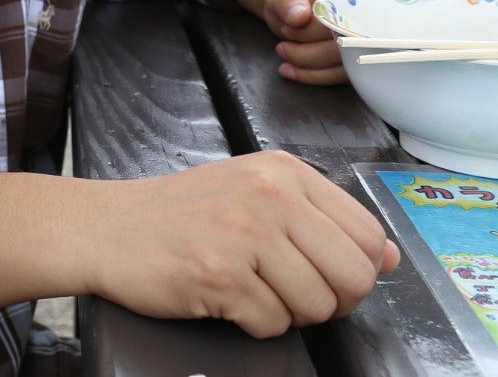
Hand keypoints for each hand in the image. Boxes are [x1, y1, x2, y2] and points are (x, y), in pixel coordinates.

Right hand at [93, 151, 400, 336]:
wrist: (107, 227)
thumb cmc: (182, 215)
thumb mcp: (255, 194)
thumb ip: (321, 220)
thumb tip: (390, 257)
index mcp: (285, 172)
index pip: (367, 234)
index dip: (357, 270)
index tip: (326, 274)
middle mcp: (270, 195)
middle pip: (354, 275)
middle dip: (332, 301)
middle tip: (293, 294)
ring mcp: (245, 234)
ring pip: (316, 306)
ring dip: (289, 314)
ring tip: (252, 290)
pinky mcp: (221, 275)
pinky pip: (273, 325)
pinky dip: (253, 324)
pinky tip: (225, 297)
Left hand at [265, 0, 364, 85]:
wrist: (300, 10)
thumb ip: (286, 0)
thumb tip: (299, 15)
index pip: (337, 14)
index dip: (311, 28)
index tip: (289, 25)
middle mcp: (363, 13)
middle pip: (342, 44)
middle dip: (306, 50)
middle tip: (283, 43)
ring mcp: (364, 39)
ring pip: (343, 65)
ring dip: (307, 66)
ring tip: (285, 53)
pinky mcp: (359, 60)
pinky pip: (340, 77)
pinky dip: (312, 76)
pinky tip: (291, 70)